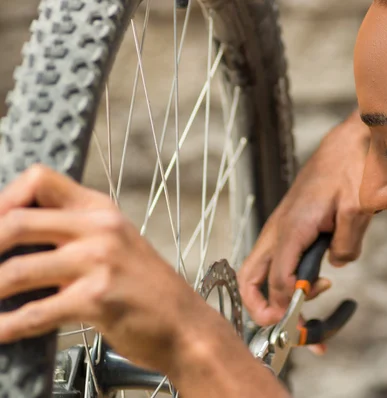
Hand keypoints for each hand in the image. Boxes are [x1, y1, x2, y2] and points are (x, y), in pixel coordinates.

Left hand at [0, 165, 234, 376]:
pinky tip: (0, 332)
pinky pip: (36, 312)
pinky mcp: (98, 298)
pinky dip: (8, 327)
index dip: (4, 199)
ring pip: (17, 270)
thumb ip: (74, 234)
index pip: (39, 179)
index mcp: (101, 210)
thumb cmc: (147, 290)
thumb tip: (15, 237)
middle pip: (16, 221)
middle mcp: (100, 228)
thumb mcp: (117, 246)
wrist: (185, 324)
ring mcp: (100, 262)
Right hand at [238, 110, 371, 329]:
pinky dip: (287, 282)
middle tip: (287, 329)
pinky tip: (316, 283)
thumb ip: (346, 243)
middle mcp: (279, 231)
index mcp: (292, 227)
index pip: (277, 277)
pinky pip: (279, 262)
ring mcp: (281, 231)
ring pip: (261, 273)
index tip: (301, 324)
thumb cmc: (349, 167)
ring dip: (276, 298)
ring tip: (308, 311)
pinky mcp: (291, 230)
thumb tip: (335, 265)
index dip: (286, 304)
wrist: (347, 144)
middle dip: (261, 309)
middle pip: (250, 278)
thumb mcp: (356, 207)